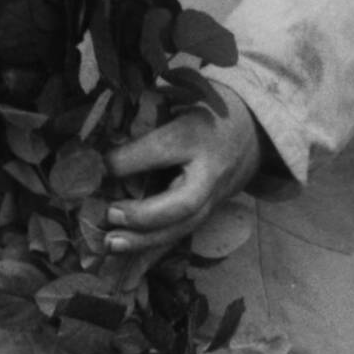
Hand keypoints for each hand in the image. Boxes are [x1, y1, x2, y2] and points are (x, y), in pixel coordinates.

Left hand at [103, 102, 260, 249]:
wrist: (253, 131)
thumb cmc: (207, 110)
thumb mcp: (181, 99)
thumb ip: (147, 117)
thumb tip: (100, 141)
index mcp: (198, 134)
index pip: (161, 150)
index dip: (127, 160)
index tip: (99, 165)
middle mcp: (209, 171)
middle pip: (182, 203)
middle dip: (144, 215)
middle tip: (111, 213)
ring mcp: (213, 196)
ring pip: (183, 227)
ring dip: (145, 240)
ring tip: (113, 243)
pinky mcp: (210, 212)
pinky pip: (182, 234)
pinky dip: (154, 247)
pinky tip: (130, 254)